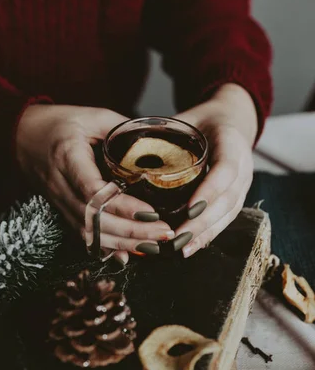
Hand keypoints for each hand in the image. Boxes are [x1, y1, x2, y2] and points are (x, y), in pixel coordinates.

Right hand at [15, 104, 173, 263]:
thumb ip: (123, 129)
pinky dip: (105, 248)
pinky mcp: (61, 210)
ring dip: (122, 244)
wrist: (21, 134)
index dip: (123, 207)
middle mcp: (60, 185)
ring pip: (89, 233)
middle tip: (162, 233)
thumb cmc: (57, 122)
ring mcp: (58, 201)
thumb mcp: (92, 116)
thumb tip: (157, 142)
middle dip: (131, 232)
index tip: (151, 212)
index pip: (94, 192)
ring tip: (152, 245)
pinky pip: (82, 235)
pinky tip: (126, 255)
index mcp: (67, 157)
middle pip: (94, 219)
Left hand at [174, 84, 256, 256]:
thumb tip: (126, 150)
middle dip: (203, 222)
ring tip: (184, 249)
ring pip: (229, 214)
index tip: (190, 209)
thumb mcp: (186, 120)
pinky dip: (209, 233)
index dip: (209, 191)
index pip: (226, 170)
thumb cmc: (203, 120)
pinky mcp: (237, 196)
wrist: (230, 119)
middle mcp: (243, 167)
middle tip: (179, 238)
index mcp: (232, 142)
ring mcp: (243, 184)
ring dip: (206, 234)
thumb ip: (163, 135)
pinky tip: (192, 246)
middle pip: (228, 200)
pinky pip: (226, 218)